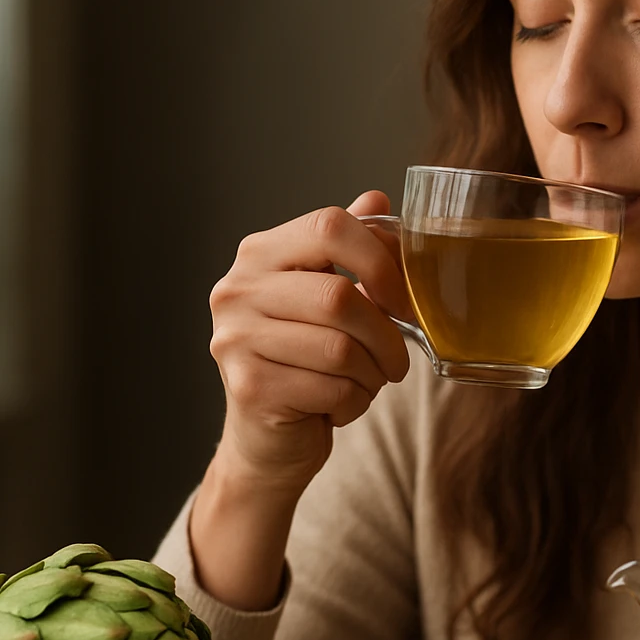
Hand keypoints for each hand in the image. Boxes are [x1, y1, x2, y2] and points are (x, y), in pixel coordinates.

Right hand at [207, 190, 412, 493]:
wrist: (268, 439)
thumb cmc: (308, 359)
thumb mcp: (330, 296)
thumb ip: (352, 248)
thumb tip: (376, 200)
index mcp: (259, 254)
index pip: (330, 226)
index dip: (381, 259)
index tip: (404, 301)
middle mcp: (236, 290)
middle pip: (340, 296)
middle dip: (386, 336)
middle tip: (397, 360)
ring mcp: (234, 339)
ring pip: (341, 349)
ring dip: (372, 374)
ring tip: (366, 381)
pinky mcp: (248, 387)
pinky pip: (332, 389)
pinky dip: (354, 402)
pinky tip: (339, 404)